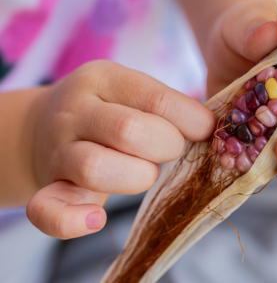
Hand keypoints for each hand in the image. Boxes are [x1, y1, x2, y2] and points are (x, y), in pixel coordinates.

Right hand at [26, 61, 215, 238]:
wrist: (41, 125)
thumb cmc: (107, 109)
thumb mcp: (132, 91)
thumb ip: (168, 105)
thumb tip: (212, 127)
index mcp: (103, 79)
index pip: (156, 100)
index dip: (192, 121)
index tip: (206, 131)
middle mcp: (75, 110)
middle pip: (128, 131)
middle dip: (165, 147)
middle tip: (168, 150)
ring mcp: (57, 150)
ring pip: (95, 166)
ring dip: (135, 177)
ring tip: (143, 172)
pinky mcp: (47, 187)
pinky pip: (47, 209)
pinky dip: (72, 220)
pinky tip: (97, 219)